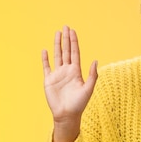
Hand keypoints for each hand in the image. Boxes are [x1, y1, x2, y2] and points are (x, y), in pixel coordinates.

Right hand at [42, 26, 97, 141]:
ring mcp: (57, 74)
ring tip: (57, 33)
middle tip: (65, 27)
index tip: (73, 31)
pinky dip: (45, 59)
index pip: (75, 53)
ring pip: (57, 56)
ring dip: (57, 45)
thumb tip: (95, 61)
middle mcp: (67, 71)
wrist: (67, 115)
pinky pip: (46, 67)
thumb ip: (92, 75)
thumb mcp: (88, 89)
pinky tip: (45, 51)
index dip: (74, 42)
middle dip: (66, 39)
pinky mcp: (48, 80)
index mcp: (76, 72)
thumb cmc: (79, 104)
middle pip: (66, 51)